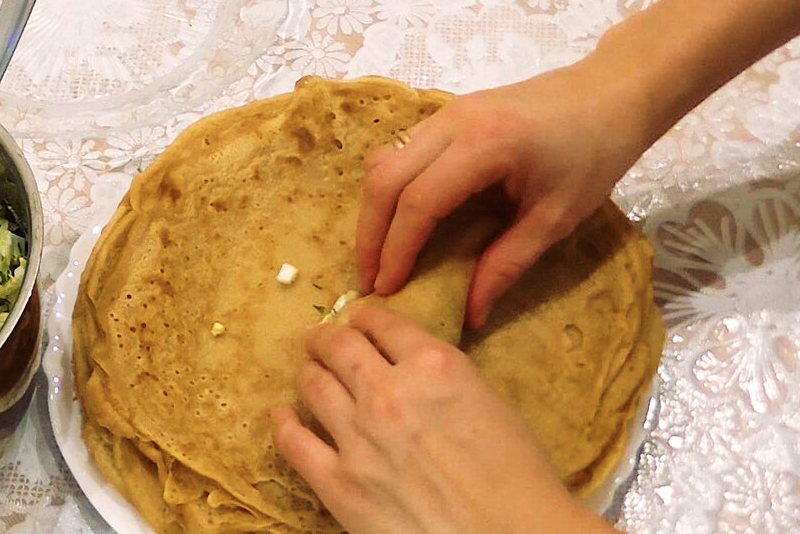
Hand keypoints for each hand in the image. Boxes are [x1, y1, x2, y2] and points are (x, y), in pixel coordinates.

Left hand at [271, 304, 610, 533]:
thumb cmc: (519, 479)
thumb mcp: (491, 402)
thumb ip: (444, 378)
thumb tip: (415, 371)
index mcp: (434, 365)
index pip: (384, 325)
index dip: (366, 316)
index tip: (357, 316)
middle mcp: (389, 392)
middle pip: (339, 346)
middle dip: (325, 336)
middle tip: (318, 336)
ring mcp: (359, 437)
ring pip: (314, 385)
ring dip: (308, 370)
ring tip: (305, 367)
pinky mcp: (340, 483)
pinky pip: (295, 444)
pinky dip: (283, 423)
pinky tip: (280, 413)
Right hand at [356, 58, 650, 327]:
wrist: (611, 94)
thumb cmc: (594, 155)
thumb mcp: (556, 218)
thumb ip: (507, 265)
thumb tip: (471, 315)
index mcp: (485, 145)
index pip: (419, 201)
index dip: (397, 249)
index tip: (387, 290)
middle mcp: (453, 121)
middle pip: (386, 178)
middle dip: (371, 234)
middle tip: (370, 280)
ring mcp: (445, 111)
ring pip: (385, 161)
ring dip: (374, 211)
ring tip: (378, 257)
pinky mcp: (447, 113)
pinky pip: (401, 151)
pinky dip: (390, 190)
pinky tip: (398, 222)